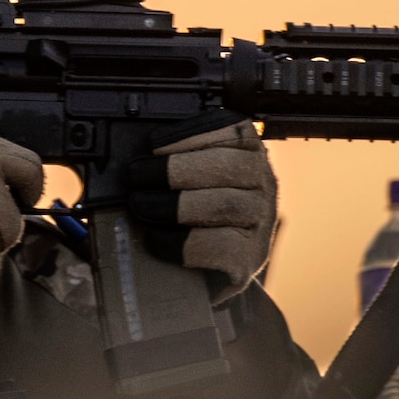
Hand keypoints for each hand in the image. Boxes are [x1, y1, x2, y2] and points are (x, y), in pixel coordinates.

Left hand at [127, 114, 276, 299]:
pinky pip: (220, 246)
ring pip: (225, 205)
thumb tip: (135, 151)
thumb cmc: (196, 214)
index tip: (153, 144)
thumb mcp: (193, 177)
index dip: (189, 134)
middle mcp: (264, 183)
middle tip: (135, 175)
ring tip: (141, 205)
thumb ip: (176, 158)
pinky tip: (156, 239)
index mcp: (249, 153)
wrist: (209, 269)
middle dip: (174, 169)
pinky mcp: (250, 258)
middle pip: (229, 166)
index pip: (231, 130)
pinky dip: (182, 243)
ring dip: (175, 204)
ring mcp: (261, 222)